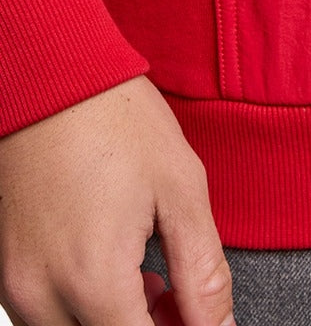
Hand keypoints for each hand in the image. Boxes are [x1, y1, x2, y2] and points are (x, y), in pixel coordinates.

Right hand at [0, 74, 234, 324]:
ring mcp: (14, 284)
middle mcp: (41, 294)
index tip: (200, 317)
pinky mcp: (4, 269)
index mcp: (92, 278)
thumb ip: (202, 271)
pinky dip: (82, 309)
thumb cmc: (115, 119)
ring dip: (114, 324)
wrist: (52, 76)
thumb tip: (221, 324)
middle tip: (180, 300)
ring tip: (149, 278)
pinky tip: (112, 268)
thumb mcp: (181, 188)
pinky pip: (45, 315)